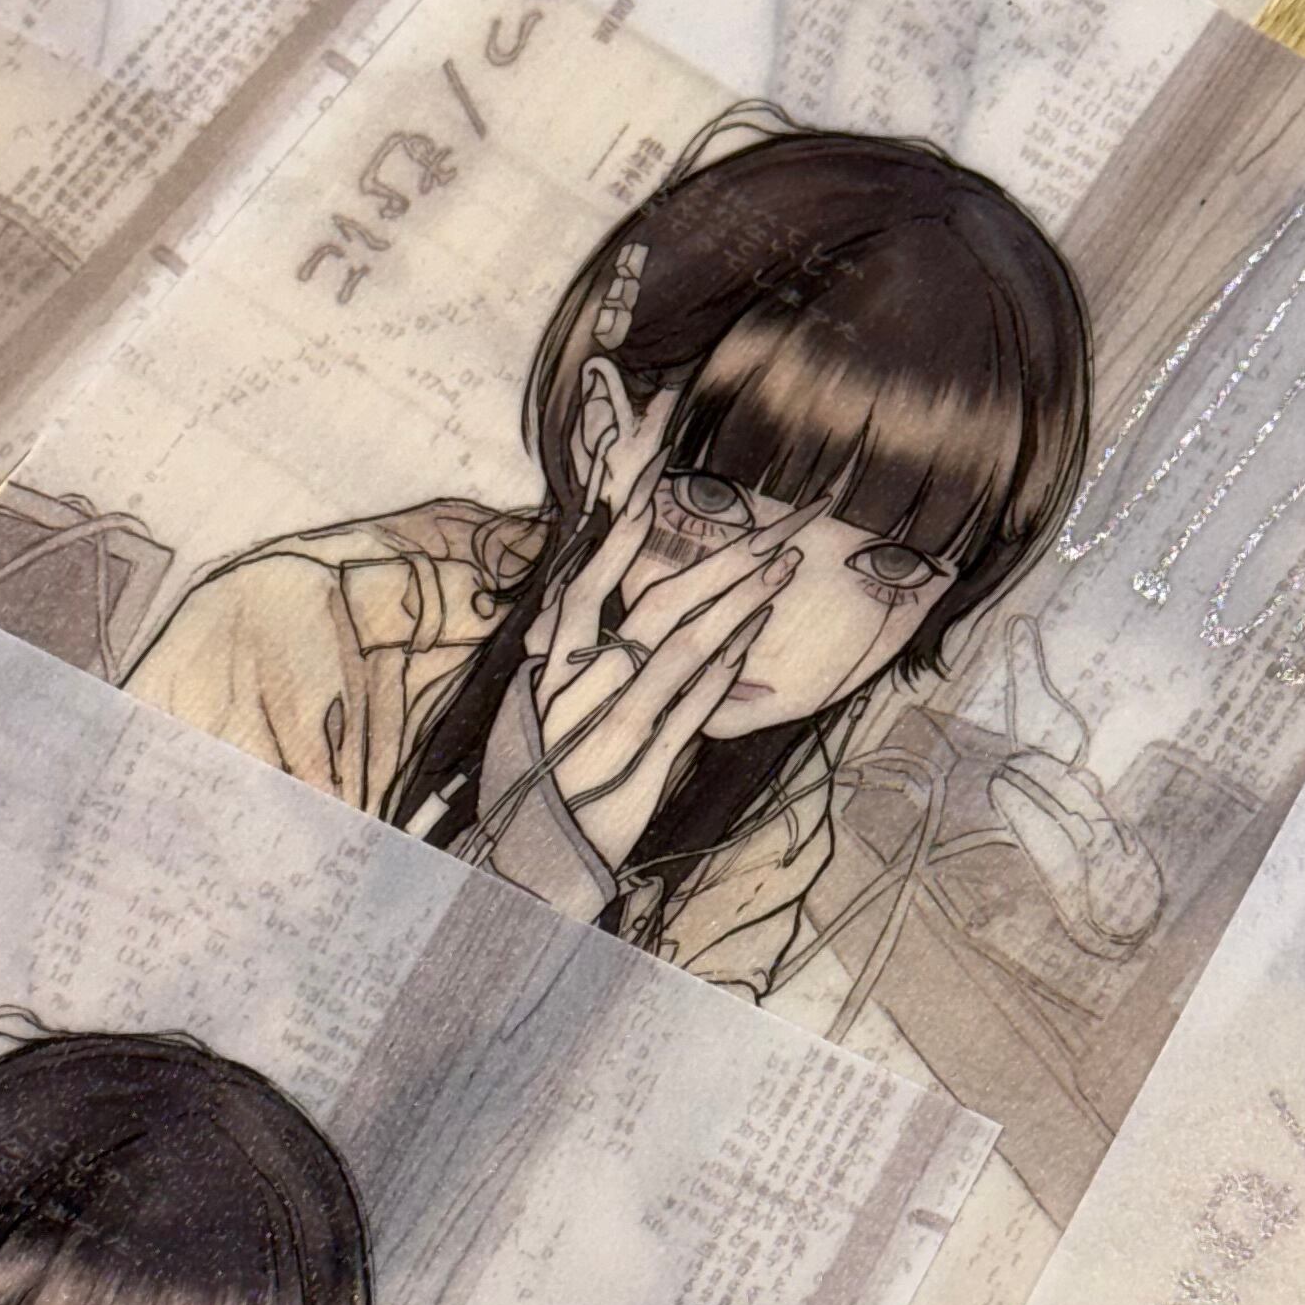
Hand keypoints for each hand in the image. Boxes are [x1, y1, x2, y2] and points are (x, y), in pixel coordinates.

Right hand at [515, 380, 792, 883]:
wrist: (518, 868)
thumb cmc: (536, 784)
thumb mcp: (534, 709)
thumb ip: (558, 652)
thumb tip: (571, 599)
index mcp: (551, 657)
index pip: (594, 560)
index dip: (628, 497)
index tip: (657, 436)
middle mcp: (575, 679)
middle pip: (654, 595)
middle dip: (718, 550)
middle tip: (774, 515)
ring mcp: (608, 720)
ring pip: (680, 644)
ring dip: (737, 601)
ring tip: (786, 565)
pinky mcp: (638, 766)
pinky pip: (688, 707)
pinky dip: (722, 670)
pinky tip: (755, 635)